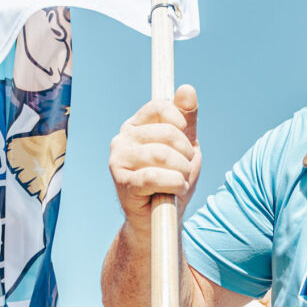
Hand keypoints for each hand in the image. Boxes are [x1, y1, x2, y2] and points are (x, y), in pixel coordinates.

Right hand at [109, 85, 200, 233]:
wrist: (161, 218)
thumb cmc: (173, 179)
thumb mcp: (186, 146)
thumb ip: (187, 119)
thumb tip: (187, 88)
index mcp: (137, 125)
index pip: (159, 106)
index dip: (180, 120)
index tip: (187, 138)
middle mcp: (123, 138)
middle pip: (166, 133)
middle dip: (185, 154)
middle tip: (185, 168)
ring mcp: (119, 159)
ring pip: (161, 155)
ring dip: (181, 171)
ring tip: (180, 181)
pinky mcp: (121, 182)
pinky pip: (153, 177)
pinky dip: (173, 184)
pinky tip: (175, 190)